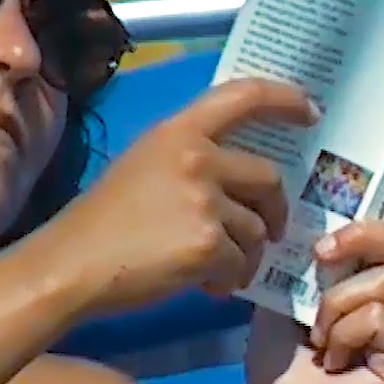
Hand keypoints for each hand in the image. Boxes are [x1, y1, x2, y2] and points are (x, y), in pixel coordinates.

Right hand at [44, 79, 316, 313]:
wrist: (72, 264)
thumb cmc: (101, 221)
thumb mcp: (143, 166)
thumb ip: (188, 161)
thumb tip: (235, 181)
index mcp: (178, 131)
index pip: (244, 96)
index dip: (285, 99)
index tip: (311, 111)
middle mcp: (197, 157)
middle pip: (268, 177)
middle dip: (274, 210)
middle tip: (269, 231)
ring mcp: (204, 200)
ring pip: (257, 229)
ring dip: (246, 255)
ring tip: (217, 271)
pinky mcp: (208, 244)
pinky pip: (242, 263)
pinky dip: (230, 280)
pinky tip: (206, 286)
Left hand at [243, 220, 383, 383]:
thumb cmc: (281, 363)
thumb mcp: (288, 293)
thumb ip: (309, 257)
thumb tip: (314, 211)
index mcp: (378, 284)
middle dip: (363, 236)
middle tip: (322, 253)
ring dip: (336, 304)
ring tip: (318, 337)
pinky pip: (380, 315)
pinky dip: (342, 332)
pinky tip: (331, 360)